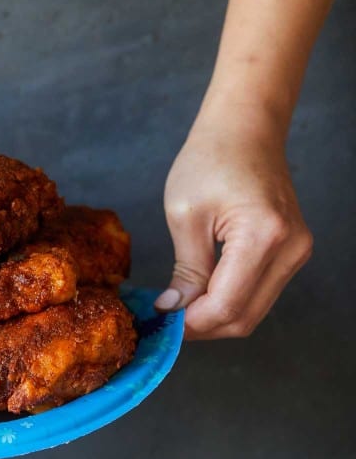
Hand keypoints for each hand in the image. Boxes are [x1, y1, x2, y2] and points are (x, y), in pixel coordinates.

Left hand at [156, 109, 312, 339]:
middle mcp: (290, 249)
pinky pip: (260, 293)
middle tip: (165, 324)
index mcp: (263, 236)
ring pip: (254, 310)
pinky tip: (200, 296)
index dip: (192, 323)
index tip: (161, 324)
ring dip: (215, 318)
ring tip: (178, 310)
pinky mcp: (292, 251)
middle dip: (202, 327)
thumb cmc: (209, 161)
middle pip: (245, 317)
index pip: (227, 304)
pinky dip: (229, 302)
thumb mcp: (185, 215)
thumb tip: (175, 310)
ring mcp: (296, 252)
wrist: (244, 131)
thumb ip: (186, 270)